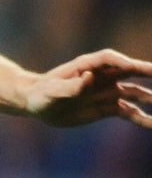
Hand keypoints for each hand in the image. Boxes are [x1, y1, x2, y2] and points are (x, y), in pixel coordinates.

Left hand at [22, 49, 151, 127]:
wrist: (36, 105)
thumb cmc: (41, 94)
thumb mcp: (52, 92)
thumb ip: (71, 86)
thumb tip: (90, 77)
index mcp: (87, 66)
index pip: (110, 59)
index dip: (125, 62)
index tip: (135, 67)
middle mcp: (101, 77)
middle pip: (131, 71)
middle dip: (148, 72)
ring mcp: (107, 92)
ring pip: (136, 93)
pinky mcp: (107, 107)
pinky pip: (129, 112)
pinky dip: (143, 118)